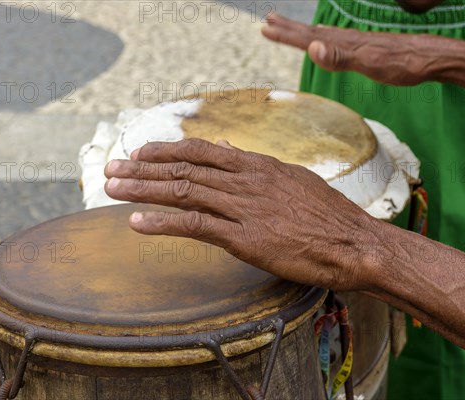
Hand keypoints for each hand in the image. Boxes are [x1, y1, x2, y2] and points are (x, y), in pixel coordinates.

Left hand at [104, 139, 384, 290]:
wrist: (354, 242)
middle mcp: (246, 180)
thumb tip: (225, 147)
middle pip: (184, 168)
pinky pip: (196, 226)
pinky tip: (136, 223)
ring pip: (183, 192)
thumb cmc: (327, 214)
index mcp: (258, 165)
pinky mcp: (245, 238)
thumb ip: (254, 164)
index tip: (141, 151)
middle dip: (143, 167)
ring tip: (111, 187)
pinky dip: (162, 223)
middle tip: (111, 167)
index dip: (167, 150)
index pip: (203, 150)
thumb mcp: (292, 178)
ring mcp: (244, 208)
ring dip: (143, 189)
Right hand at [261, 12, 456, 85]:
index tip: (265, 28)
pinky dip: (323, 37)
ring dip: (303, 31)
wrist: (435, 58)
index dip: (286, 35)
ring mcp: (358, 42)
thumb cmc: (404, 65)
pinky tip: (325, 38)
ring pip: (322, 35)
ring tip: (287, 26)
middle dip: (288, 28)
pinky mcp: (367, 47)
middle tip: (268, 20)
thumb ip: (340, 58)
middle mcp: (348, 40)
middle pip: (311, 33)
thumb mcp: (371, 64)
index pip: (308, 38)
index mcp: (345, 44)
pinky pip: (337, 40)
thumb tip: (312, 48)